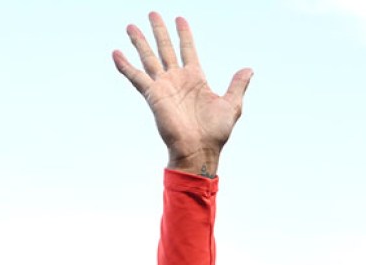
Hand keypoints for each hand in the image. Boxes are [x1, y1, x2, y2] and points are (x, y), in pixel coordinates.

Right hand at [112, 12, 251, 175]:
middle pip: (165, 48)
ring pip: (149, 58)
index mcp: (195, 79)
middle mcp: (177, 79)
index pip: (188, 49)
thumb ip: (237, 85)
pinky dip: (125, 66)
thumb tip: (249, 69)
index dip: (184, 34)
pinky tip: (116, 53)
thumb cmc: (216, 133)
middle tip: (152, 13)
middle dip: (159, 31)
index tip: (180, 18)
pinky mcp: (153, 95)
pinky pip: (136, 77)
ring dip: (140, 42)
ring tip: (131, 26)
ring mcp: (164, 86)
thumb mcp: (232, 105)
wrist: (199, 150)